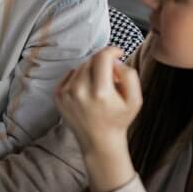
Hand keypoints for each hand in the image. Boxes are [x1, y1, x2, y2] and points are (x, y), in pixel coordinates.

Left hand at [54, 47, 141, 191]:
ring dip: (92, 71)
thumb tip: (114, 61)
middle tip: (112, 77)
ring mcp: (65, 94)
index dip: (112, 50)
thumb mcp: (135, 99)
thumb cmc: (119, 119)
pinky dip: (79, 78)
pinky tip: (87, 91)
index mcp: (100, 92)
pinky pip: (70, 75)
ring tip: (100, 87)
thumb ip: (129, 75)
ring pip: (80, 67)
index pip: (102, 57)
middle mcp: (79, 91)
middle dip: (103, 64)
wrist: (99, 141)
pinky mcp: (57, 95)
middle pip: (91, 61)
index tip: (118, 53)